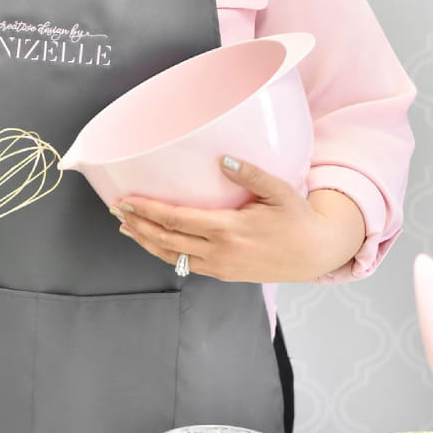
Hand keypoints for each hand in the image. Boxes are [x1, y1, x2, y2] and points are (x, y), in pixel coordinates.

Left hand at [113, 157, 365, 282]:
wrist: (316, 254)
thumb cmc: (298, 219)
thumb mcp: (280, 191)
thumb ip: (251, 174)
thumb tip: (223, 158)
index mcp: (229, 230)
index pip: (176, 220)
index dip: (147, 210)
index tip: (126, 200)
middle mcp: (219, 252)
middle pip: (166, 240)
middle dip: (137, 225)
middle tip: (116, 211)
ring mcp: (220, 267)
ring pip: (172, 257)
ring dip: (146, 241)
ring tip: (126, 227)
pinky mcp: (224, 274)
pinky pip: (186, 265)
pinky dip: (165, 253)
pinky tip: (155, 243)